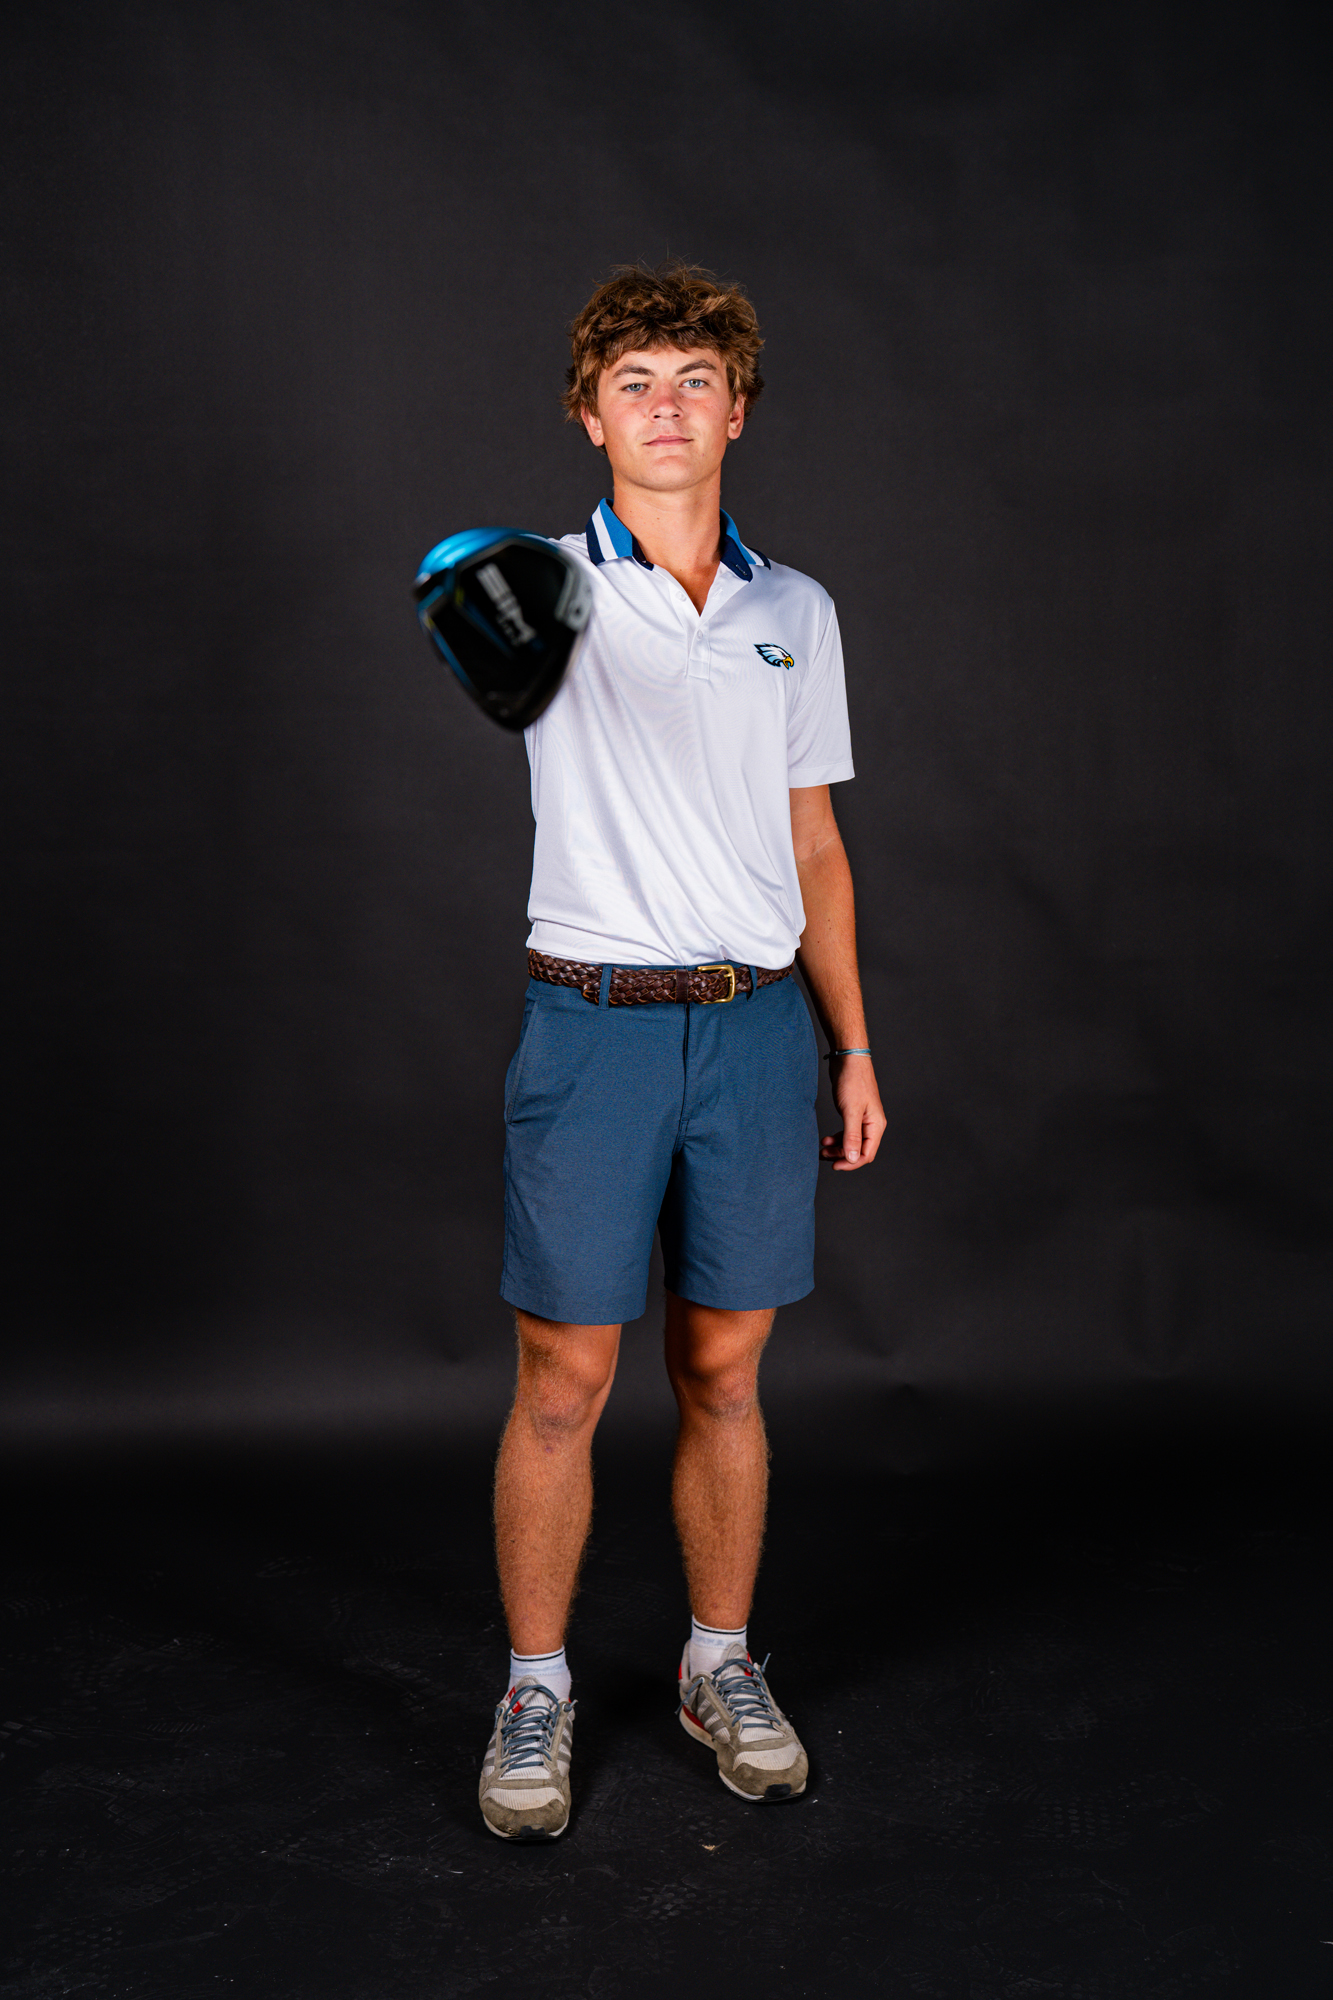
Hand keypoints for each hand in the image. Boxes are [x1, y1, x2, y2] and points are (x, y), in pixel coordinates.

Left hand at [820, 1053, 885, 1170]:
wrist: (848, 1059)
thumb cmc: (852, 1081)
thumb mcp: (851, 1111)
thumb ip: (852, 1136)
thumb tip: (853, 1158)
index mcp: (876, 1125)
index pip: (867, 1154)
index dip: (851, 1163)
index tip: (835, 1166)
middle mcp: (871, 1124)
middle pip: (859, 1150)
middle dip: (842, 1156)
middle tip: (824, 1157)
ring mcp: (862, 1119)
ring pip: (851, 1142)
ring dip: (837, 1148)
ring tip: (822, 1149)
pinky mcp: (852, 1113)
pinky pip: (846, 1132)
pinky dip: (836, 1138)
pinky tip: (826, 1139)